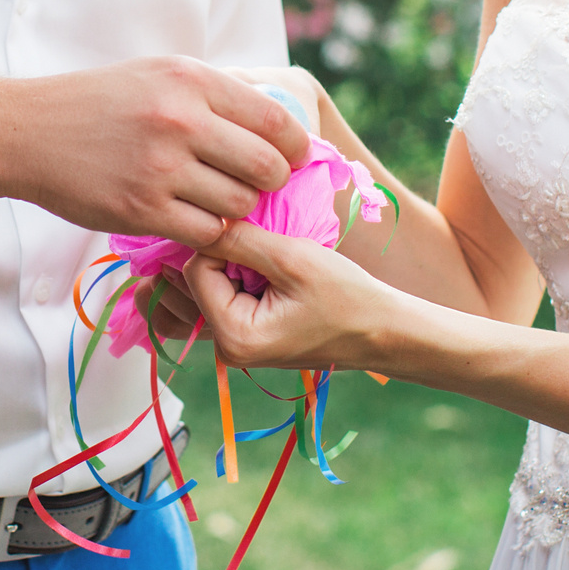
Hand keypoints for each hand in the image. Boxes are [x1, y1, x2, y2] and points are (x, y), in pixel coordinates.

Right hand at [3, 57, 310, 248]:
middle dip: (273, 182)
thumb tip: (276, 123)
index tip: (292, 158)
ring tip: (216, 200)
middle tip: (259, 185)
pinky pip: (205, 232)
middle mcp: (180, 121)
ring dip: (237, 209)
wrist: (26, 132)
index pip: (274, 119)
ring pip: (239, 204)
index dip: (294, 146)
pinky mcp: (140, 210)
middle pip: (266, 167)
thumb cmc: (97, 103)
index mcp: (190, 80)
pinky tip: (191, 218)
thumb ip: (212, 93)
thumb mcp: (156, 74)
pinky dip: (207, 231)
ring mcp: (160, 168)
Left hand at [180, 218, 400, 372]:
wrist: (380, 330)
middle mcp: (225, 349)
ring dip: (223, 267)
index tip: (257, 236)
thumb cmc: (345, 295)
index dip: (221, 242)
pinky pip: (214, 300)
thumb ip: (240, 239)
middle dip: (217, 256)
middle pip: (188, 283)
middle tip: (260, 248)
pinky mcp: (243, 336)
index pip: (194, 270)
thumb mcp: (293, 258)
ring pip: (198, 290)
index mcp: (234, 338)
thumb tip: (197, 220)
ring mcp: (232, 344)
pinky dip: (229, 280)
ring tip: (264, 263)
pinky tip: (259, 272)